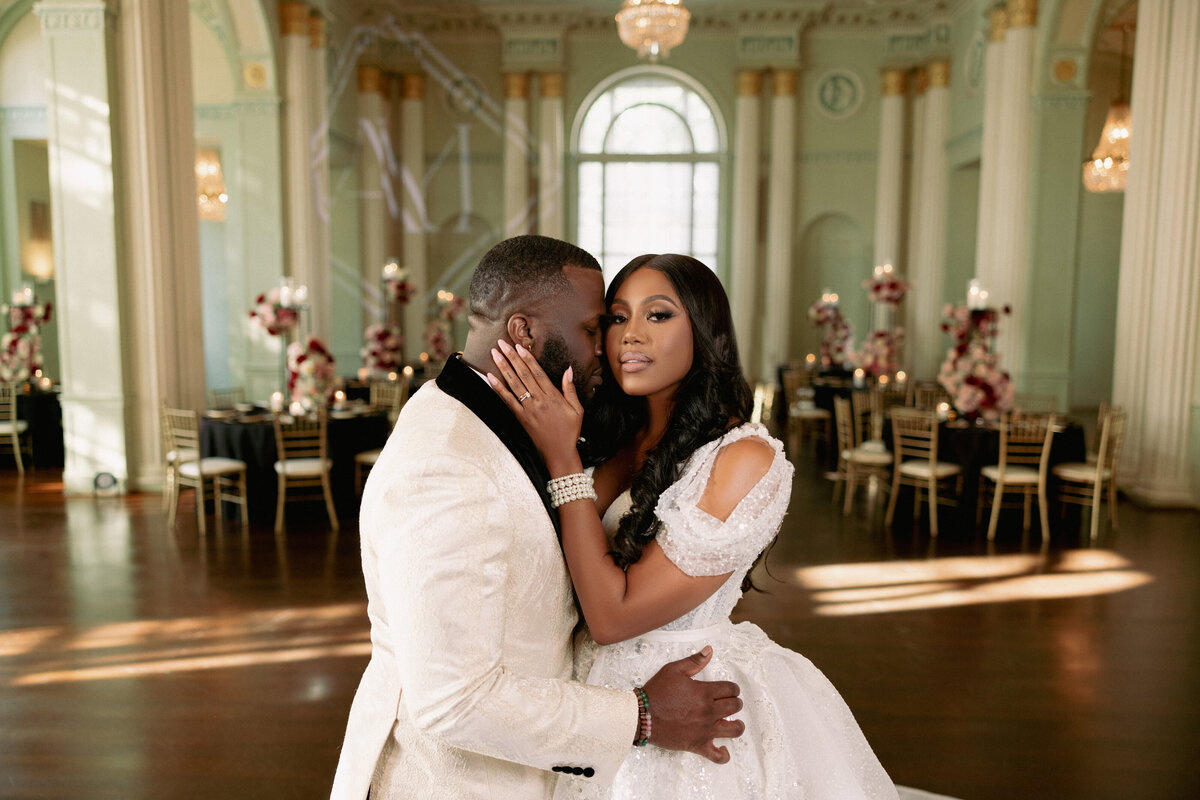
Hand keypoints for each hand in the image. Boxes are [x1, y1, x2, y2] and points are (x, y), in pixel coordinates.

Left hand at [487, 339, 583, 474]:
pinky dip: (498, 388)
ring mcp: (528, 409)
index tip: (519, 346)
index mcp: (553, 397)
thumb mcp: (577, 409)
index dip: (527, 358)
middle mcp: (539, 401)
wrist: (559, 453)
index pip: (538, 372)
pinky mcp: (521, 418)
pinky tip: (490, 377)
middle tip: (502, 344)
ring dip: (503, 367)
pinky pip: (508, 400)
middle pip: (523, 374)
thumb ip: (570, 389)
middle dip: (512, 357)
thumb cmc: (570, 431)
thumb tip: (568, 370)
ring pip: (514, 384)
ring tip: (494, 354)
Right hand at [641, 646, 743, 763]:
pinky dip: (724, 754)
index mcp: (704, 692)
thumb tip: (710, 650)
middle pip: (736, 707)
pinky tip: (723, 747)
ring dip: (737, 724)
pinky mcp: (698, 745)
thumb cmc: (656, 692)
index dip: (732, 688)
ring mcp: (705, 730)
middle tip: (727, 702)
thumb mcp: (674, 670)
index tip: (728, 690)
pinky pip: (718, 756)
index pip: (732, 689)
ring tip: (731, 721)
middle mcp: (708, 711)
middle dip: (735, 702)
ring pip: (734, 730)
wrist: (641, 715)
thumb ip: (694, 660)